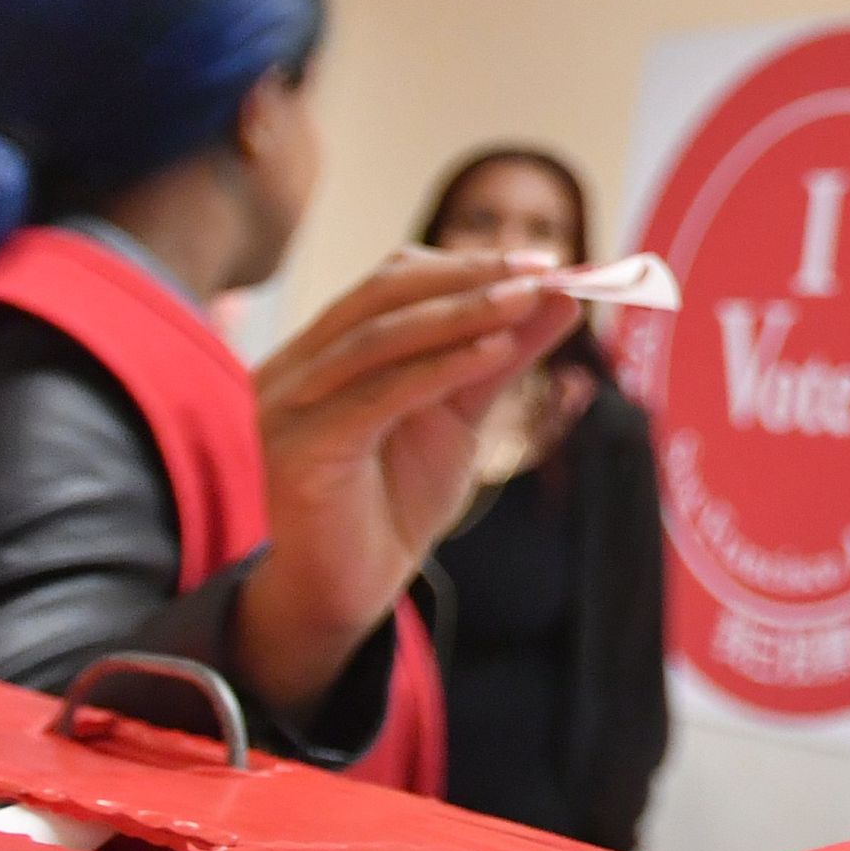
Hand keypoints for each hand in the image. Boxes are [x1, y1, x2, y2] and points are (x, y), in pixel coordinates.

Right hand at [237, 249, 574, 709]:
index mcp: (324, 348)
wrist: (353, 588)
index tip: (545, 262)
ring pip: (379, 337)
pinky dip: (440, 367)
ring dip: (462, 314)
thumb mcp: (462, 413)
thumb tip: (562, 294)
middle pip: (383, 294)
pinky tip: (495, 352)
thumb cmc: (399, 498)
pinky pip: (376, 395)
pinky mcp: (297, 448)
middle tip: (543, 272)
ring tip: (528, 301)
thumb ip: (503, 354)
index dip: (468, 264)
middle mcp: (295, 367)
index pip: (393, 280)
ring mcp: (286, 404)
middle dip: (469, 278)